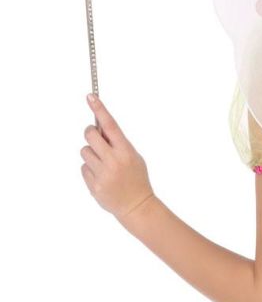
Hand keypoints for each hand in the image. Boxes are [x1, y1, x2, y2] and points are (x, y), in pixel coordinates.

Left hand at [81, 93, 154, 222]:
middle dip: (91, 134)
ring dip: (91, 154)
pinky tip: (102, 176)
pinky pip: (83, 168)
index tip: (90, 96)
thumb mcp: (134, 156)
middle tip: (97, 139)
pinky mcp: (93, 185)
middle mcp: (113, 160)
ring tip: (103, 164)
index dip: (100, 109)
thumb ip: (118, 143)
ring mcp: (102, 173)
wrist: (137, 205)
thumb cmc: (137, 177)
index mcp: (126, 151)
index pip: (110, 125)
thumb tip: (99, 127)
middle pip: (90, 135)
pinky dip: (90, 169)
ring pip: (84, 151)